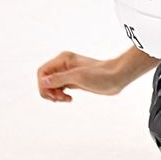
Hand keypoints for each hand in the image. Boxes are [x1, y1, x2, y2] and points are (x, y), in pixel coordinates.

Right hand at [37, 48, 156, 101]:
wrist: (118, 77)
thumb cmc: (101, 75)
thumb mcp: (79, 77)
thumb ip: (60, 79)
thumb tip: (43, 81)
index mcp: (63, 60)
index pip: (42, 72)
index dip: (43, 85)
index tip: (54, 95)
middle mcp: (64, 65)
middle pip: (45, 80)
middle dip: (49, 91)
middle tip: (60, 99)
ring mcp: (68, 73)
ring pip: (52, 85)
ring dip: (55, 95)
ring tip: (66, 99)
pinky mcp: (74, 81)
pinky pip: (60, 89)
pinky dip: (61, 95)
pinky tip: (69, 99)